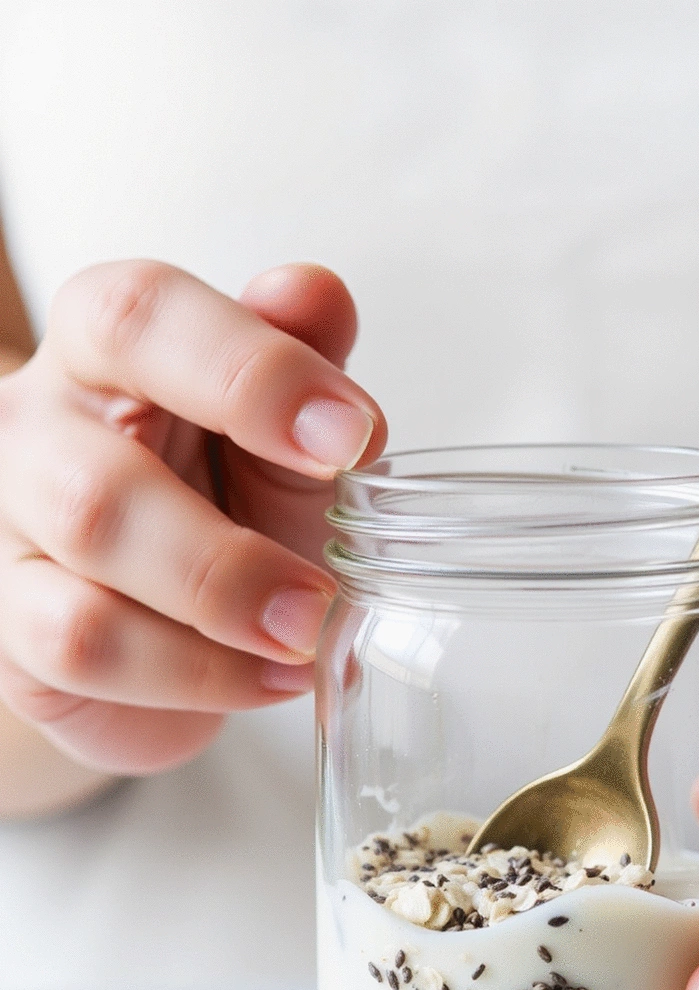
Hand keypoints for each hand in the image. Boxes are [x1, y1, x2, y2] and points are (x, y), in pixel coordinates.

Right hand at [0, 260, 384, 773]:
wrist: (183, 613)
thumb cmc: (229, 496)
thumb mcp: (284, 429)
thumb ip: (302, 355)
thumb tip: (311, 292)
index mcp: (106, 345)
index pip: (142, 317)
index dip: (250, 373)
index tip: (352, 438)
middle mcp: (36, 427)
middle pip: (98, 483)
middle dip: (226, 559)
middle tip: (320, 599)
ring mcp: (10, 529)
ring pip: (79, 585)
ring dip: (210, 619)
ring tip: (302, 644)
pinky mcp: (11, 627)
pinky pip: (84, 652)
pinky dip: (194, 673)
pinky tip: (267, 676)